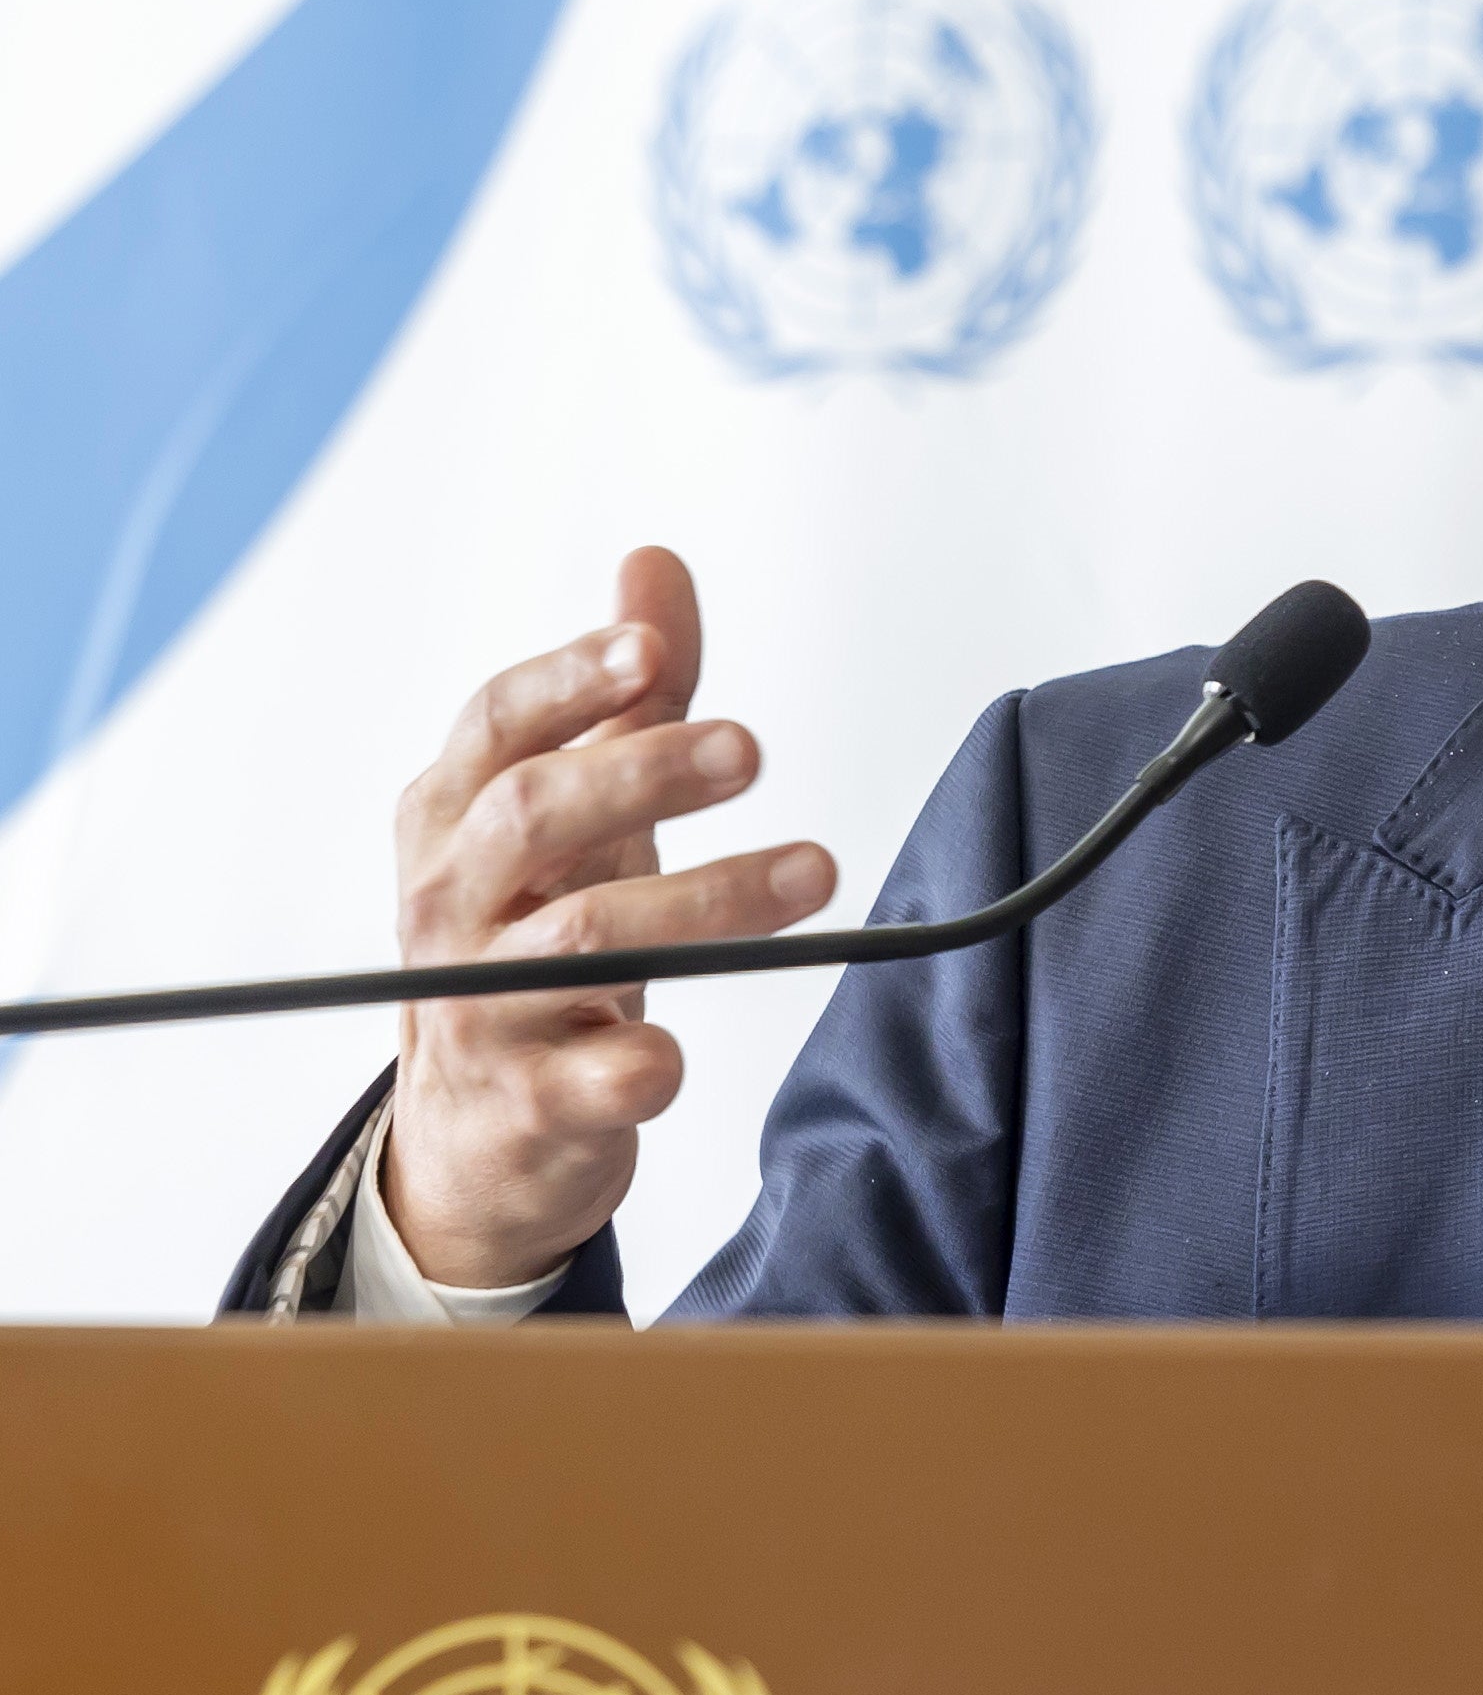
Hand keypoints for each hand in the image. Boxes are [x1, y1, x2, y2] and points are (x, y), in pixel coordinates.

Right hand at [381, 549, 833, 1286]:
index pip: (495, 729)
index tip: (653, 655)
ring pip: (580, 940)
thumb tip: (653, 563)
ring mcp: (481, 1008)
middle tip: (751, 748)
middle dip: (642, 774)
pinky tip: (684, 1051)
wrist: (480, 1130)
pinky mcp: (529, 1105)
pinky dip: (640, 1065)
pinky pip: (588, 1081)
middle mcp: (452, 906)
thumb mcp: (579, 814)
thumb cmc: (536, 937)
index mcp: (454, 820)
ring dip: (705, 901)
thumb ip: (626, 697)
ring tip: (819, 869)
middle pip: (532, 817)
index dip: (570, 684)